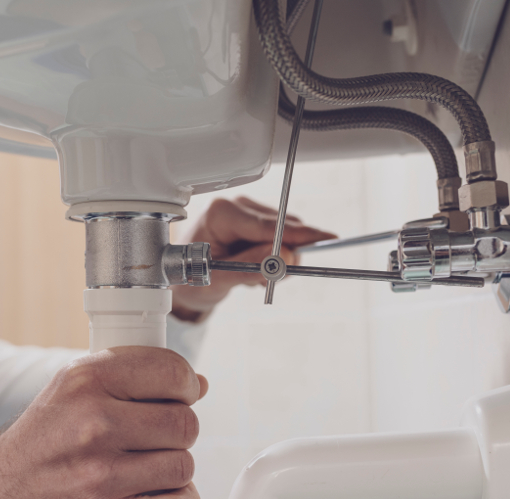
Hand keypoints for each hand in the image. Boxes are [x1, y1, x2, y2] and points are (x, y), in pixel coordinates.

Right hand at [0, 347, 207, 498]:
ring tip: (145, 473)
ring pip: (184, 466)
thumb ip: (132, 377)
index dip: (184, 387)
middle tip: (154, 442)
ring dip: (174, 472)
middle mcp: (92, 423)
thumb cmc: (42, 441)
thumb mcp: (73, 388)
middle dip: (178, 434)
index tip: (177, 398)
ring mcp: (99, 474)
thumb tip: (198, 384)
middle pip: (185, 423)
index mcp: (86, 380)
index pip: (173, 372)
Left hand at [171, 197, 335, 320]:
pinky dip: (274, 258)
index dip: (301, 234)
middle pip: (283, 227)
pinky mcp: (255, 220)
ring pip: (285, 234)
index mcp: (221, 213)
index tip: (328, 239)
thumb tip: (284, 256)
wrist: (181, 277)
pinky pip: (281, 238)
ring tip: (249, 276)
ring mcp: (247, 211)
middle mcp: (236, 205)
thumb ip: (250, 267)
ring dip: (277, 260)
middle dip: (285, 256)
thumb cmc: (191, 275)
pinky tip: (252, 266)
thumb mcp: (218, 278)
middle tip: (270, 281)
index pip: (270, 225)